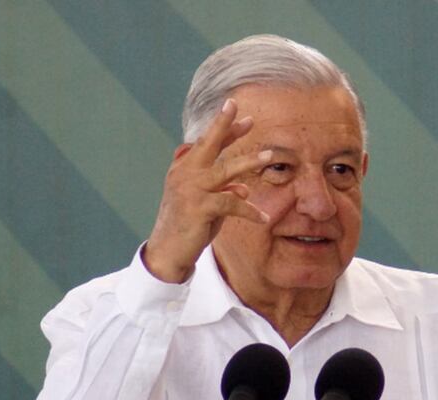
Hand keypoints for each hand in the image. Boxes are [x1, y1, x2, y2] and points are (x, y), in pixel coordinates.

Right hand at [143, 99, 272, 282]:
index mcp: (183, 169)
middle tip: (238, 107)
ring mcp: (190, 189)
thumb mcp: (208, 206)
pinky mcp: (199, 207)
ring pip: (225, 170)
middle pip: (208, 144)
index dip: (225, 129)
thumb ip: (224, 192)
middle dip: (224, 125)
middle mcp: (184, 174)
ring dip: (249, 161)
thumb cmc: (188, 227)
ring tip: (269, 155)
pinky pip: (231, 203)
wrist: (168, 253)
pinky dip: (249, 210)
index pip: (206, 144)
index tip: (245, 119)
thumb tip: (244, 187)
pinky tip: (263, 217)